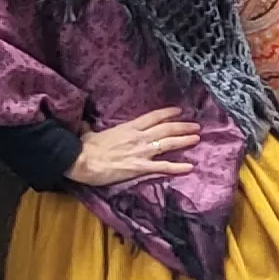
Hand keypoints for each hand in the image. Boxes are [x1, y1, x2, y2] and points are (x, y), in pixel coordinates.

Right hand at [69, 108, 201, 186]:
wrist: (81, 160)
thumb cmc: (84, 147)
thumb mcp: (89, 133)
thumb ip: (90, 128)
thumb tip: (83, 124)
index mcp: (128, 127)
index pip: (153, 117)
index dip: (168, 113)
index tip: (180, 111)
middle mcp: (138, 137)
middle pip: (166, 129)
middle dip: (183, 127)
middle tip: (196, 126)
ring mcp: (141, 152)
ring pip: (168, 144)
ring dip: (184, 140)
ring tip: (197, 138)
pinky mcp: (139, 168)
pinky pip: (163, 167)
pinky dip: (177, 167)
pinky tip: (190, 167)